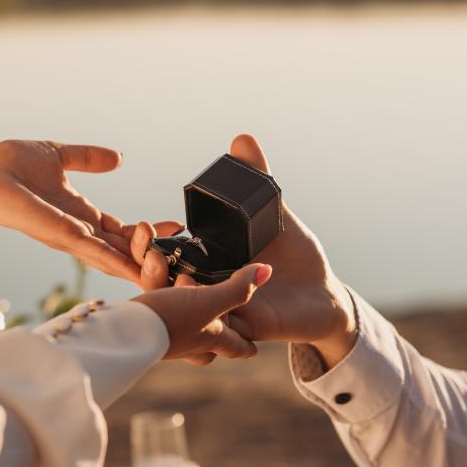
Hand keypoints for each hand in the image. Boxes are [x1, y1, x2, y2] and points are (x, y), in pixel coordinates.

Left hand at [0, 140, 181, 283]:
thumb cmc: (11, 165)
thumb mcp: (59, 155)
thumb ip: (89, 158)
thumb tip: (118, 158)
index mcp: (81, 214)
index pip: (122, 229)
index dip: (148, 231)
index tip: (175, 225)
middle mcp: (80, 230)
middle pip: (125, 249)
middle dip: (153, 253)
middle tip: (184, 250)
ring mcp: (73, 237)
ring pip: (116, 257)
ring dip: (142, 263)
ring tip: (171, 268)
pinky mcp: (63, 236)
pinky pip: (97, 253)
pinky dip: (119, 263)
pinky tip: (140, 271)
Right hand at [133, 263, 272, 360]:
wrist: (125, 332)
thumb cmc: (172, 321)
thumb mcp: (208, 301)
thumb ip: (237, 288)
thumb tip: (267, 272)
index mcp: (212, 339)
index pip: (237, 347)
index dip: (247, 347)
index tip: (254, 349)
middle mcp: (191, 342)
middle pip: (211, 345)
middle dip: (216, 333)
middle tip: (221, 315)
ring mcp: (168, 336)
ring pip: (185, 325)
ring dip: (186, 299)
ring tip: (184, 279)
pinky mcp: (146, 326)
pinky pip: (161, 310)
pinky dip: (162, 291)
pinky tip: (157, 277)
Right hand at [134, 135, 357, 368]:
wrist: (325, 294)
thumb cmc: (296, 256)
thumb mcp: (273, 214)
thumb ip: (257, 180)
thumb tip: (242, 138)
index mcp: (207, 264)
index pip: (166, 256)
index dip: (146, 245)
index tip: (141, 227)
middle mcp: (209, 290)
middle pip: (166, 283)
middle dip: (150, 267)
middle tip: (147, 248)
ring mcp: (226, 311)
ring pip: (188, 307)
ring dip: (176, 290)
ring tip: (173, 271)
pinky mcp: (248, 327)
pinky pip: (224, 326)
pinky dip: (214, 311)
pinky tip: (209, 296)